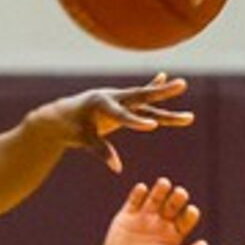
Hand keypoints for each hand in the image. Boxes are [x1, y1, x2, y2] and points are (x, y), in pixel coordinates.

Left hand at [40, 74, 192, 174]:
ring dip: (164, 94)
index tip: (153, 125)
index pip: (122, 115)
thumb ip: (101, 151)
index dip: (136, 122)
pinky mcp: (121, 104)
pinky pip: (140, 98)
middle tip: (181, 84)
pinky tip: (162, 76)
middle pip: (140, 96)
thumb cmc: (71, 128)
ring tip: (183, 84)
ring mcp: (118, 99)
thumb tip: (118, 168)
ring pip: (145, 99)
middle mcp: (112, 97)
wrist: (61, 115)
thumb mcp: (84, 140)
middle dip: (161, 92)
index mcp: (100, 104)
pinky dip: (151, 87)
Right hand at [99, 176, 208, 244]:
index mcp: (174, 235)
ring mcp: (143, 218)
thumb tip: (205, 244)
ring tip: (164, 183)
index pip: (186, 219)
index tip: (192, 211)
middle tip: (181, 193)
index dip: (190, 214)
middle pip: (172, 205)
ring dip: (160, 190)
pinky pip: (133, 201)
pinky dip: (137, 193)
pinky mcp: (126, 217)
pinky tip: (142, 188)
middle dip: (177, 198)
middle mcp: (160, 223)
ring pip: (155, 199)